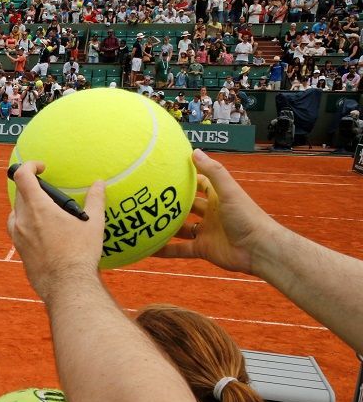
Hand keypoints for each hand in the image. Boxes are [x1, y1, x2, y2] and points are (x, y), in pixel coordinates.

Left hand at [7, 160, 105, 299]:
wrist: (66, 286)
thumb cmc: (80, 254)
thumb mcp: (93, 224)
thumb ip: (95, 200)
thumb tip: (99, 184)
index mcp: (38, 208)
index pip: (22, 176)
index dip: (29, 166)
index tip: (41, 168)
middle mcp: (22, 220)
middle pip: (20, 194)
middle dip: (33, 188)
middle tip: (50, 193)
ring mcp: (17, 236)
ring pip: (16, 213)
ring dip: (27, 207)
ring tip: (46, 212)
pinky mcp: (18, 251)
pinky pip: (17, 230)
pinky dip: (26, 225)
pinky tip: (43, 232)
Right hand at [155, 150, 280, 274]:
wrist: (259, 249)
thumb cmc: (247, 217)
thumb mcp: (229, 191)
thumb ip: (213, 172)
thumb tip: (194, 151)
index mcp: (217, 197)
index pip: (199, 183)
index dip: (185, 177)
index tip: (166, 171)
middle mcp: (210, 213)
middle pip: (186, 206)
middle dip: (170, 203)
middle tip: (148, 198)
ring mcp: (205, 232)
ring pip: (180, 228)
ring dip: (164, 226)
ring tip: (143, 222)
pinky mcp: (202, 249)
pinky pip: (180, 249)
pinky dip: (165, 250)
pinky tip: (149, 249)